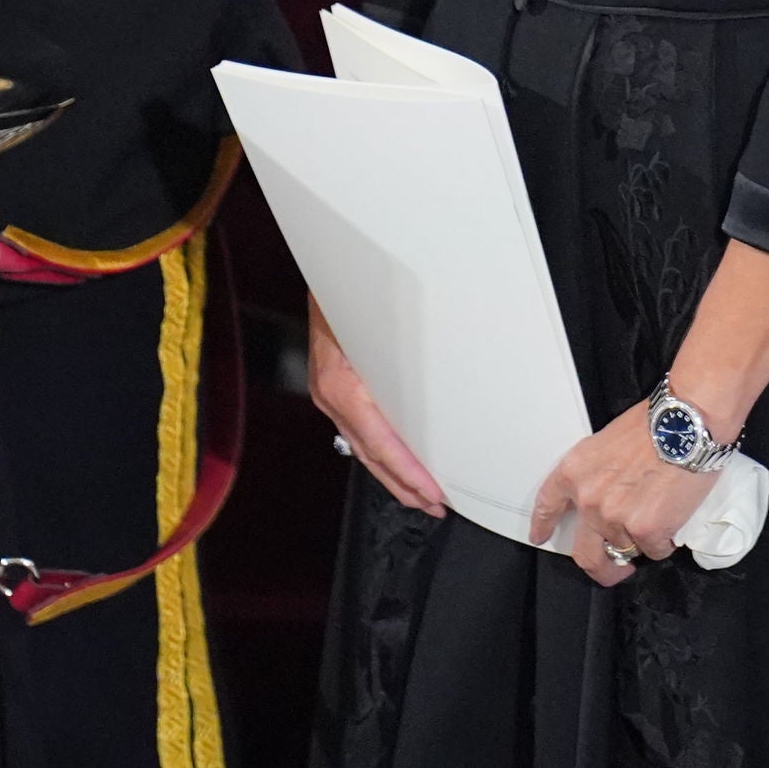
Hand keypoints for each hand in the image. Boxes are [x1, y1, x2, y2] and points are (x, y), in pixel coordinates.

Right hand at [308, 298, 445, 516]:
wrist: (324, 262)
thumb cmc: (352, 284)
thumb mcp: (380, 316)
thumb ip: (404, 350)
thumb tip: (444, 373)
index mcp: (343, 385)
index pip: (380, 444)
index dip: (407, 473)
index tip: (433, 493)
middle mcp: (332, 395)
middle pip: (371, 456)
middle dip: (403, 485)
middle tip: (435, 505)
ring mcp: (328, 394)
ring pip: (363, 447)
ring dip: (393, 472)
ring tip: (421, 492)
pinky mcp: (333, 387)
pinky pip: (358, 430)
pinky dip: (381, 451)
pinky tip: (398, 457)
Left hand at [531, 398, 718, 584]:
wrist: (685, 424)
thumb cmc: (653, 425)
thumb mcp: (606, 443)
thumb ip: (597, 475)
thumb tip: (605, 496)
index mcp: (574, 472)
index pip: (548, 505)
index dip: (543, 525)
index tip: (541, 536)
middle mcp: (589, 500)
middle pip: (585, 554)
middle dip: (600, 568)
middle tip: (612, 569)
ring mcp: (615, 519)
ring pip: (627, 549)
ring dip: (641, 541)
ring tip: (659, 516)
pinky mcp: (646, 531)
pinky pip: (655, 550)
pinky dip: (665, 541)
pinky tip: (673, 518)